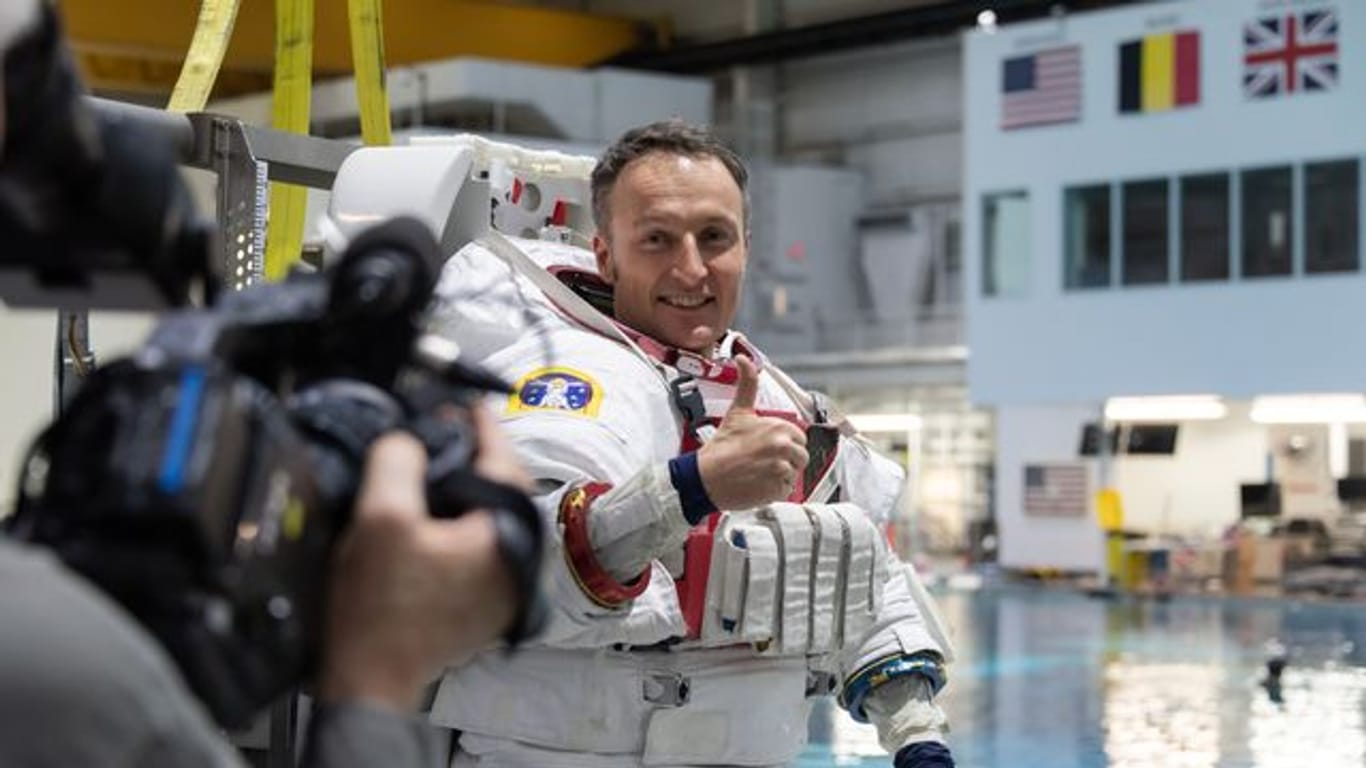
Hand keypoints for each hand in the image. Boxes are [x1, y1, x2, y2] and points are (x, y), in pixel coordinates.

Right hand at [318, 407, 524, 710]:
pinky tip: (429, 514)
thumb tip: (407, 439)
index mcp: (506, 535)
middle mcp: (517, 560)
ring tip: (432, 466)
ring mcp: (503, 585)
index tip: (463, 403)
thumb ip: (397, 461)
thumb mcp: (381, 517)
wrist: (370, 681)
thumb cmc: (379, 610)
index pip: (502, 459)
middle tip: (443, 432)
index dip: (478, 424)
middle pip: (502, 486)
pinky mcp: (483, 602)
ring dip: (465, 489)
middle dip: (474, 455)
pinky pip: (479, 543)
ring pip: (491, 515)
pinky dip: (459, 521)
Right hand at [696, 355, 807, 509]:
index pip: (799, 438)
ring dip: (780, 475)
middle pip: (800, 457)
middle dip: (785, 460)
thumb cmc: (721, 448)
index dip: (784, 443)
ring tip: (758, 472)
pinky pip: (786, 490)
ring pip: (794, 474)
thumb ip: (747, 384)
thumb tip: (744, 359)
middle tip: (762, 462)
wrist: (704, 477)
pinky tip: (758, 483)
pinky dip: (774, 489)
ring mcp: (781, 469)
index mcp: (779, 428)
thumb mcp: (737, 412)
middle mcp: (783, 447)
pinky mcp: (777, 489)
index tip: (766, 448)